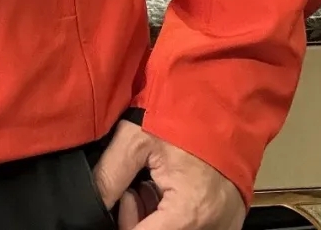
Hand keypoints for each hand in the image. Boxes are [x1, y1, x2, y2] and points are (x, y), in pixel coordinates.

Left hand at [93, 121, 244, 229]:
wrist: (224, 103)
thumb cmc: (183, 115)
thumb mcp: (137, 136)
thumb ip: (109, 174)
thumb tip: (91, 202)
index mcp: (189, 212)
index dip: (126, 220)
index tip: (125, 196)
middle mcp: (211, 228)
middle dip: (141, 220)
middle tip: (138, 187)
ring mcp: (223, 228)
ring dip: (158, 220)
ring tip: (156, 184)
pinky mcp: (229, 223)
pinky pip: (193, 229)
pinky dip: (176, 217)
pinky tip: (171, 190)